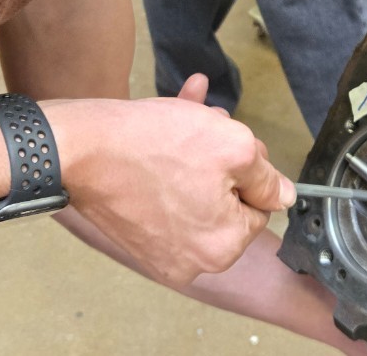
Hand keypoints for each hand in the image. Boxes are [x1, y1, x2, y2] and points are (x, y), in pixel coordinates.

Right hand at [44, 90, 294, 287]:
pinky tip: (175, 108)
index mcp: (220, 247)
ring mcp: (158, 246)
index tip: (228, 143)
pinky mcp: (134, 227)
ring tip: (186, 112)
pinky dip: (170, 150)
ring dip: (197, 144)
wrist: (81, 146)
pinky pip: (166, 188)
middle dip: (221, 153)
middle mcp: (190, 258)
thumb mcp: (234, 146)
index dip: (248, 167)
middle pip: (227, 195)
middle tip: (207, 123)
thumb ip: (267, 175)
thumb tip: (285, 197)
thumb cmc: (153, 144)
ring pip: (196, 185)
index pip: (259, 206)